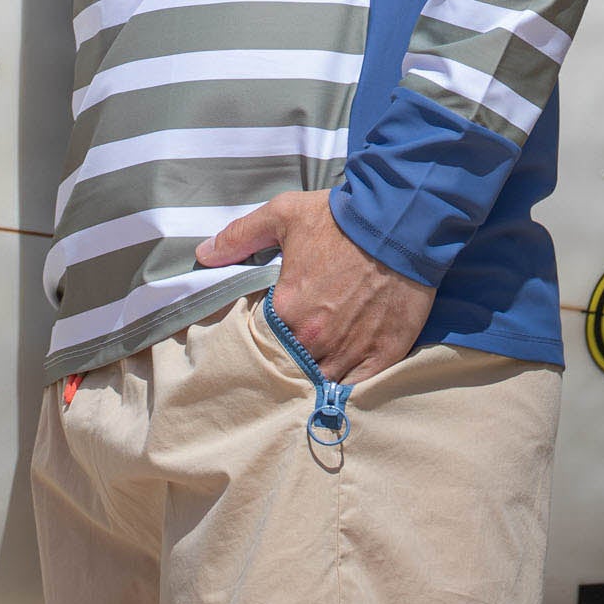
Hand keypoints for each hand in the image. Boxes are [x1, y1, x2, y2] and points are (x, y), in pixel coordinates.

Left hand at [195, 188, 433, 384]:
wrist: (399, 221)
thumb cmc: (340, 219)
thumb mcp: (283, 215)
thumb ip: (240, 236)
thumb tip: (204, 255)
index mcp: (288, 309)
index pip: (261, 340)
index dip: (264, 337)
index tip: (268, 332)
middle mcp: (316, 338)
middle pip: (292, 363)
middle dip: (289, 357)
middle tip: (294, 348)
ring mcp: (351, 350)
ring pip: (323, 379)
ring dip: (317, 374)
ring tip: (315, 365)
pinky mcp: (384, 354)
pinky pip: (359, 387)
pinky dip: (349, 385)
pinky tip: (342, 378)